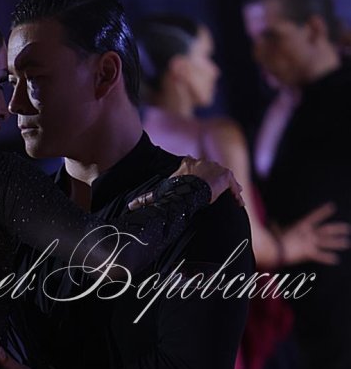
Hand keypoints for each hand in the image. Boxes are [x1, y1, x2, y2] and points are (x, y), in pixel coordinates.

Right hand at [129, 155, 243, 208]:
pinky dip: (236, 193)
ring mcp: (215, 167)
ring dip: (228, 186)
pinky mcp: (225, 176)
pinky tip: (238, 203)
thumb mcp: (159, 192)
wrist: (190, 190)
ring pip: (223, 176)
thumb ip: (146, 198)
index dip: (196, 172)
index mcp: (187, 163)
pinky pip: (233, 185)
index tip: (200, 181)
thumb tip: (130, 206)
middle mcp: (202, 162)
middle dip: (214, 178)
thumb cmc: (176, 190)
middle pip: (209, 169)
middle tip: (218, 190)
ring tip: (233, 196)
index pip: (192, 164)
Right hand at [276, 203, 350, 265]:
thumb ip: (276, 226)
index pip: (314, 216)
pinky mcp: (307, 252)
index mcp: (300, 226)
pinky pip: (319, 255)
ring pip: (326, 242)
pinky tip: (336, 260)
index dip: (323, 211)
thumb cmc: (273, 239)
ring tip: (346, 243)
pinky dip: (327, 258)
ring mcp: (309, 242)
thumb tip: (271, 220)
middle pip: (326, 229)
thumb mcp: (275, 231)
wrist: (273, 249)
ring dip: (337, 242)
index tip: (332, 206)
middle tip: (347, 228)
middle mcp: (308, 233)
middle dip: (337, 228)